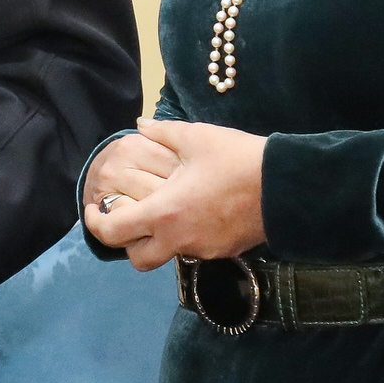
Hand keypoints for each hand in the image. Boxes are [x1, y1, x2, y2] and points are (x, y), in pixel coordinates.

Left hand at [81, 120, 266, 272]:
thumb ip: (162, 133)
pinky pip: (194, 250)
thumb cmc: (237, 159)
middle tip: (130, 218)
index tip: (95, 210)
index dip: (96, 224)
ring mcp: (203, 250)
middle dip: (127, 243)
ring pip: (167, 255)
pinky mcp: (224, 252)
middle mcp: (179, 239)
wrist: (288, 186)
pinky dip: (185, 236)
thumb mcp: (196, 138)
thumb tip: (140, 124)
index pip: (114, 232)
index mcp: (164, 213)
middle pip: (137, 259)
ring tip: (164, 212)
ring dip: (158, 240)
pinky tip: (196, 212)